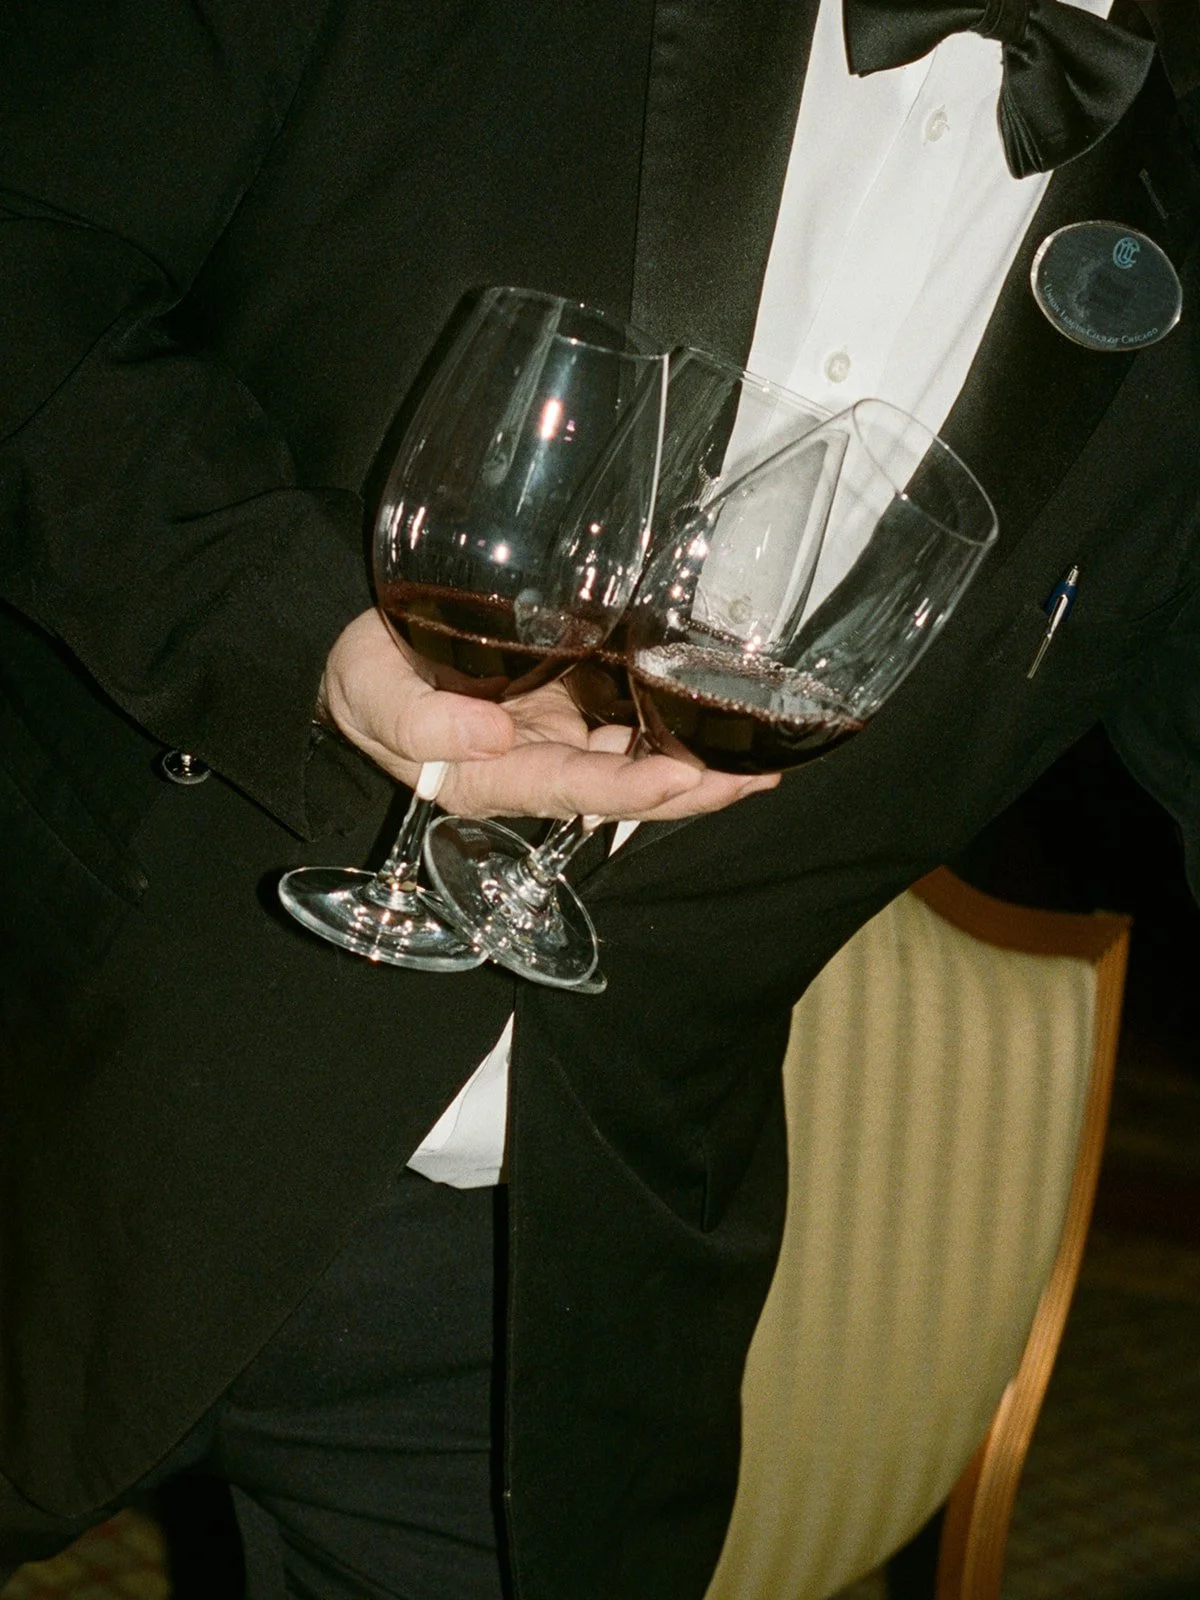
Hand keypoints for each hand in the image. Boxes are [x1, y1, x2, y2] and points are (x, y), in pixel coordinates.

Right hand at [319, 609, 778, 820]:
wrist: (368, 656)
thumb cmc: (366, 679)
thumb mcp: (370, 694)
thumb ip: (418, 718)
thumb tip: (490, 735)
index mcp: (490, 779)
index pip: (570, 790)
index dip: (627, 792)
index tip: (682, 780)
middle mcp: (536, 767)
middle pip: (626, 790)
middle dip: (693, 790)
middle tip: (757, 775)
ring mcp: (559, 737)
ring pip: (640, 758)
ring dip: (701, 761)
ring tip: (766, 751)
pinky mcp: (571, 702)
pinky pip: (632, 718)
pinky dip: (678, 720)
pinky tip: (725, 713)